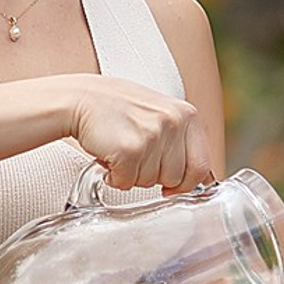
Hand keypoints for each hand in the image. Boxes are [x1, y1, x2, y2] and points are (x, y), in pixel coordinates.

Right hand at [65, 78, 214, 192]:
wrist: (80, 99)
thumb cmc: (117, 107)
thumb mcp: (160, 113)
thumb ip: (181, 140)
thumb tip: (199, 177)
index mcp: (186, 114)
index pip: (202, 166)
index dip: (186, 182)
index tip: (174, 185)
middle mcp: (173, 122)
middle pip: (175, 178)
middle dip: (154, 175)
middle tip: (137, 155)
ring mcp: (152, 136)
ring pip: (150, 182)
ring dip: (133, 174)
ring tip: (123, 149)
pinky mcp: (130, 150)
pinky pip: (126, 183)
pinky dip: (115, 176)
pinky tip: (111, 156)